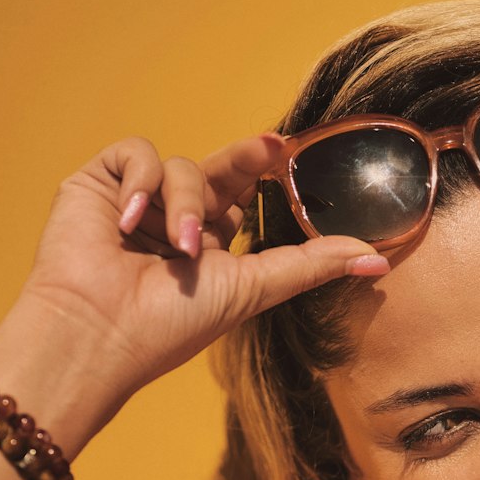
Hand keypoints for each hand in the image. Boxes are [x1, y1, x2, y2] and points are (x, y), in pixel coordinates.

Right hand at [20, 133, 388, 399]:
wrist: (100, 332)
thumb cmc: (172, 325)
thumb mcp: (252, 289)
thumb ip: (311, 267)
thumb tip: (380, 261)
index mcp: (209, 248)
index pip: (242, 197)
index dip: (264, 173)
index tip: (288, 152)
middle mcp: (175, 222)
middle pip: (218, 170)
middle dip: (246, 159)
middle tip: (271, 147)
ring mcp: (137, 203)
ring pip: (181, 167)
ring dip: (185, 204)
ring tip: (176, 248)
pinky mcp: (99, 185)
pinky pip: (135, 153)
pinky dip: (140, 181)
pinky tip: (130, 221)